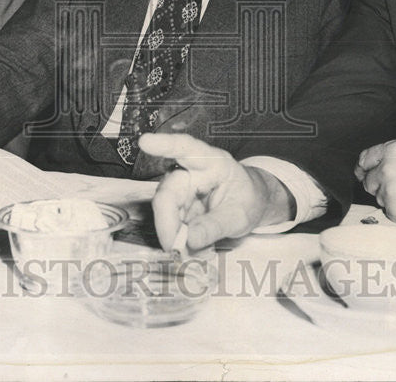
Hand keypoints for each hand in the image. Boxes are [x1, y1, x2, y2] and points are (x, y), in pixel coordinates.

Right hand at [139, 133, 293, 250]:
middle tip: (174, 248)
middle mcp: (190, 171)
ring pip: (165, 210)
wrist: (249, 205)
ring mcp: (181, 188)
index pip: (186, 148)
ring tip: (189, 253)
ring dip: (172, 234)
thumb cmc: (247, 200)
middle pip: (169, 191)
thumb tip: (190, 240)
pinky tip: (190, 249)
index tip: (146, 142)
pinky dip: (177, 239)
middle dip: (167, 221)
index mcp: (211, 162)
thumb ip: (215, 226)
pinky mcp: (176, 205)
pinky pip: (169, 223)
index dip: (165, 144)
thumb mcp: (239, 215)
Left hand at [355, 140, 395, 229]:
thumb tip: (370, 171)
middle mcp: (387, 168)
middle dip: (380, 186)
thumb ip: (394, 160)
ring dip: (391, 200)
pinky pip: (389, 214)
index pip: (365, 159)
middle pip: (368, 181)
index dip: (365, 168)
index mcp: (393, 150)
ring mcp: (390, 191)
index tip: (364, 173)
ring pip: (379, 198)